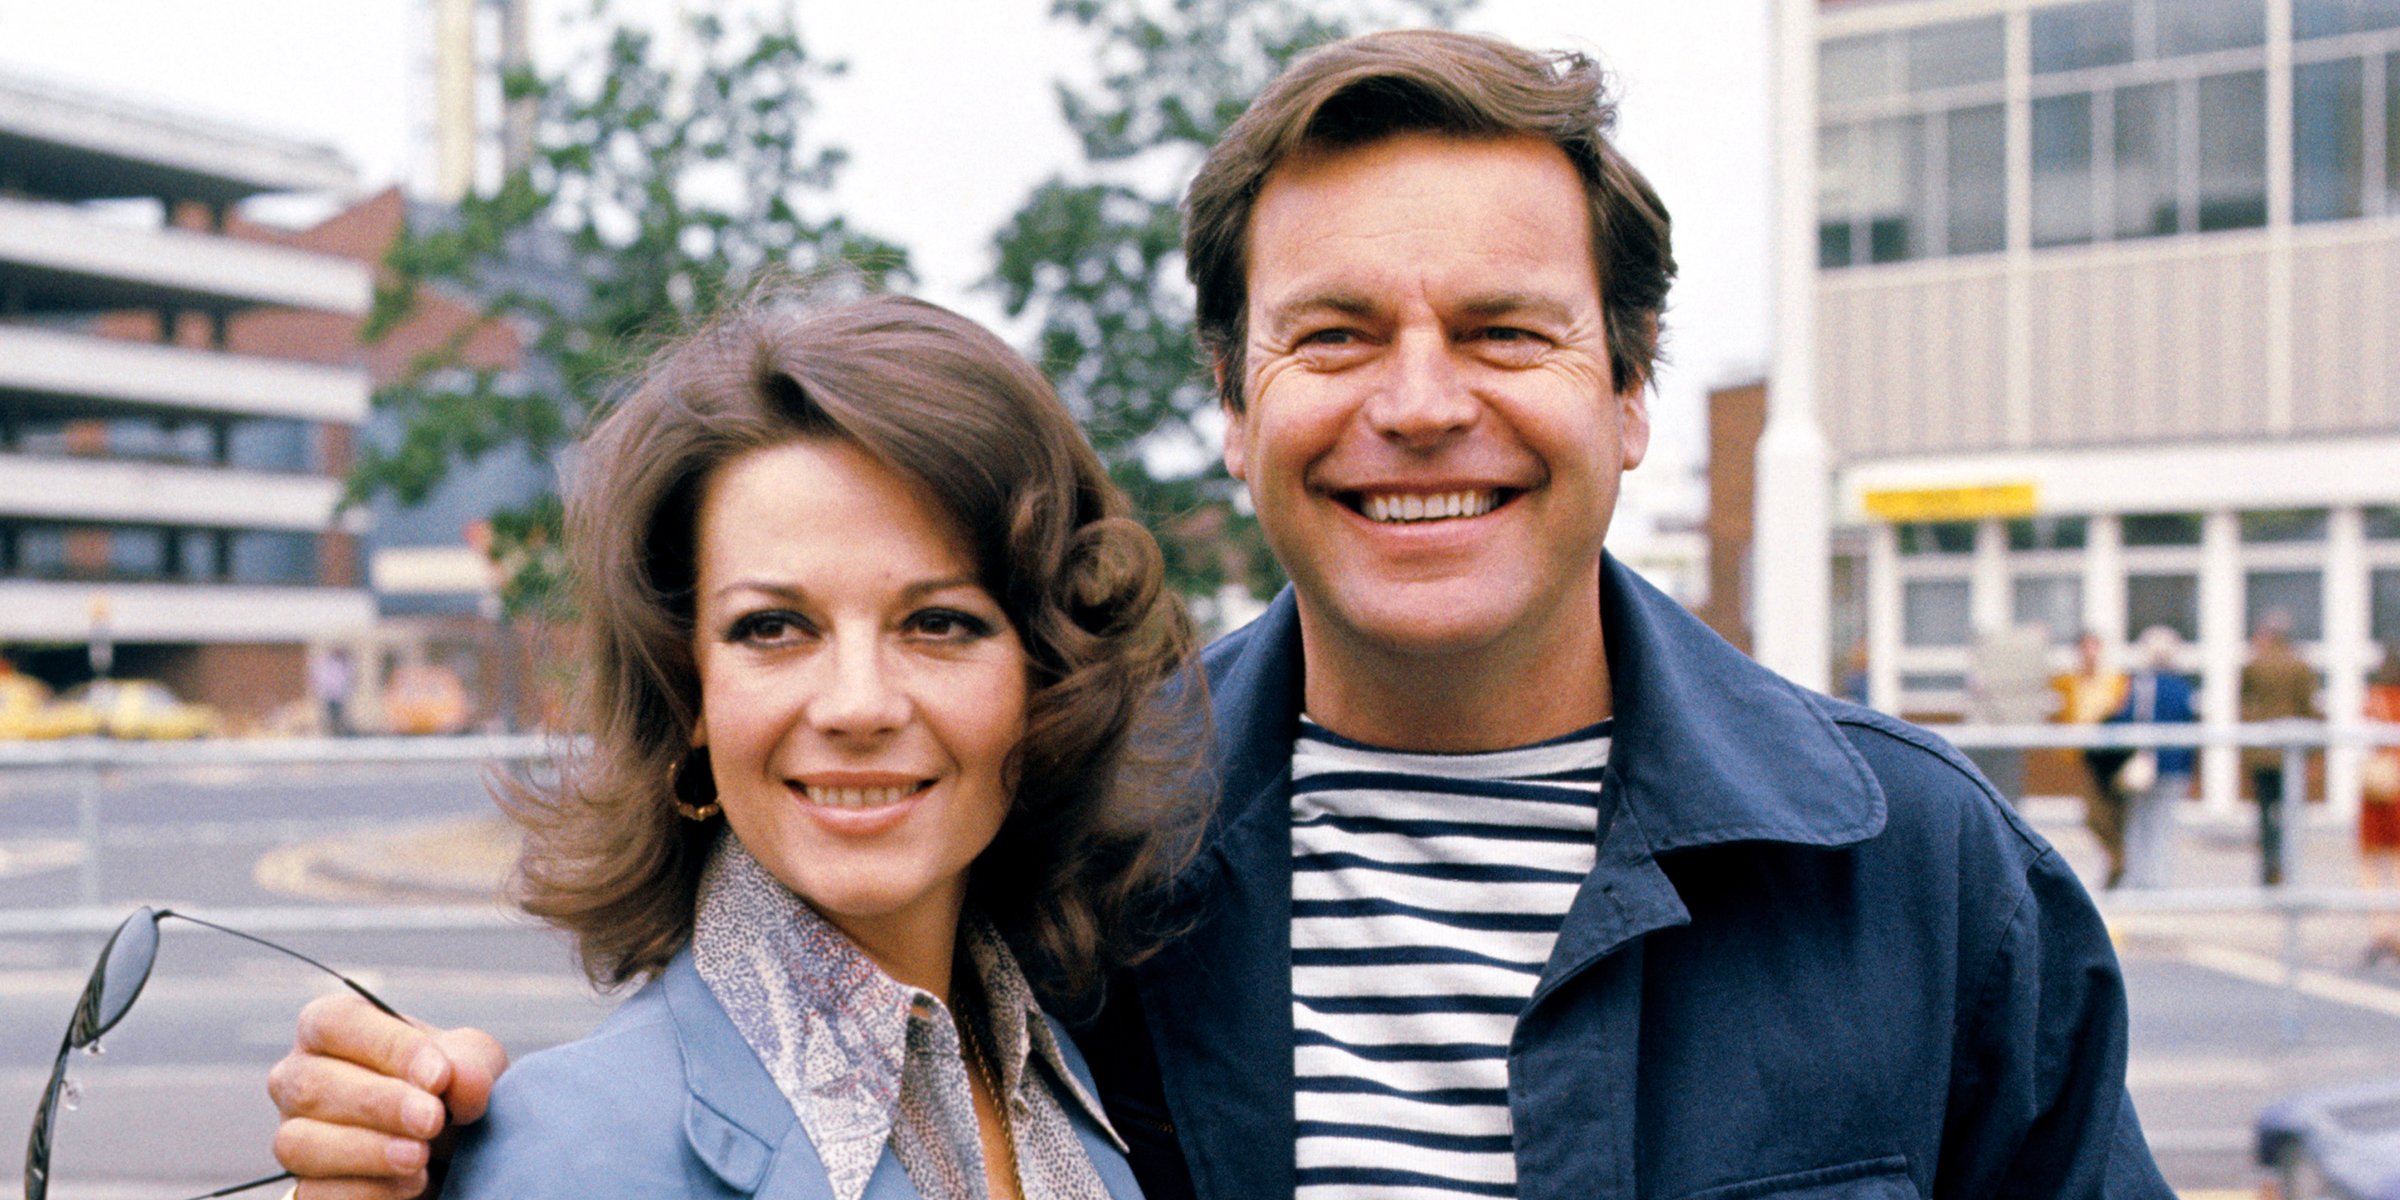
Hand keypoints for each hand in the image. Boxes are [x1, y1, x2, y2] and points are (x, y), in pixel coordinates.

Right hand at [267, 992, 507, 1199]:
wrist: (453, 1149)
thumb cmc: (448, 1088)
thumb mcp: (472, 1063)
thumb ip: (470, 1065)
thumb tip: (462, 1082)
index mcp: (331, 1029)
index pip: (336, 1023)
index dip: (388, 1048)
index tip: (439, 1076)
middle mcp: (298, 1077)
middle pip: (311, 1085)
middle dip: (378, 1104)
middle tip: (432, 1120)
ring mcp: (292, 1134)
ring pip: (299, 1143)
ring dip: (366, 1151)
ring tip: (419, 1157)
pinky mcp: (305, 1187)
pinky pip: (314, 1192)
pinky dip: (367, 1191)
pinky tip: (411, 1185)